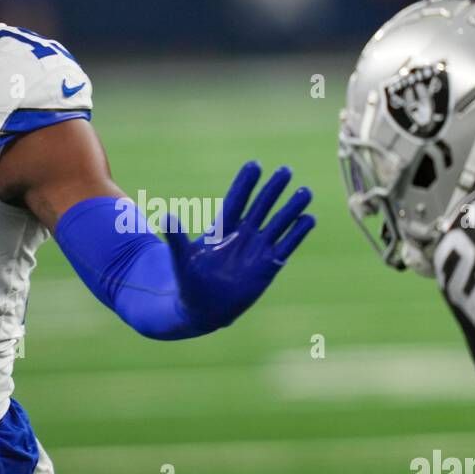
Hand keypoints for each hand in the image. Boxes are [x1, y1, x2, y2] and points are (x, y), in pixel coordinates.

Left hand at [161, 161, 314, 332]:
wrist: (203, 308)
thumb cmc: (189, 281)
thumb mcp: (181, 260)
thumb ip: (176, 239)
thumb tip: (165, 216)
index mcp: (222, 228)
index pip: (237, 200)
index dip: (245, 184)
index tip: (254, 165)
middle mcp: (243, 233)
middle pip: (261, 206)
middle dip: (273, 189)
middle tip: (285, 170)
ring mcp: (258, 248)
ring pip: (278, 222)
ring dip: (291, 208)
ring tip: (305, 191)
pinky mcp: (269, 265)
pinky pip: (287, 245)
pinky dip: (297, 233)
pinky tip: (309, 219)